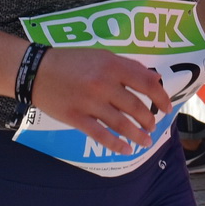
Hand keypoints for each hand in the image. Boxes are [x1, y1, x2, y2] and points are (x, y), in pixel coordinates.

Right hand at [30, 46, 174, 154]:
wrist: (37, 70)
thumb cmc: (71, 61)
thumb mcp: (101, 55)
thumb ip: (127, 67)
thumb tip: (154, 78)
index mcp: (112, 65)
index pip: (146, 83)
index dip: (161, 97)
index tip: (167, 107)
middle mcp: (104, 83)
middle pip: (136, 106)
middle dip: (149, 119)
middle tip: (152, 125)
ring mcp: (89, 102)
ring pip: (121, 123)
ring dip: (137, 134)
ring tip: (146, 141)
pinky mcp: (76, 117)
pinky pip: (100, 134)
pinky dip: (116, 144)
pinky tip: (125, 150)